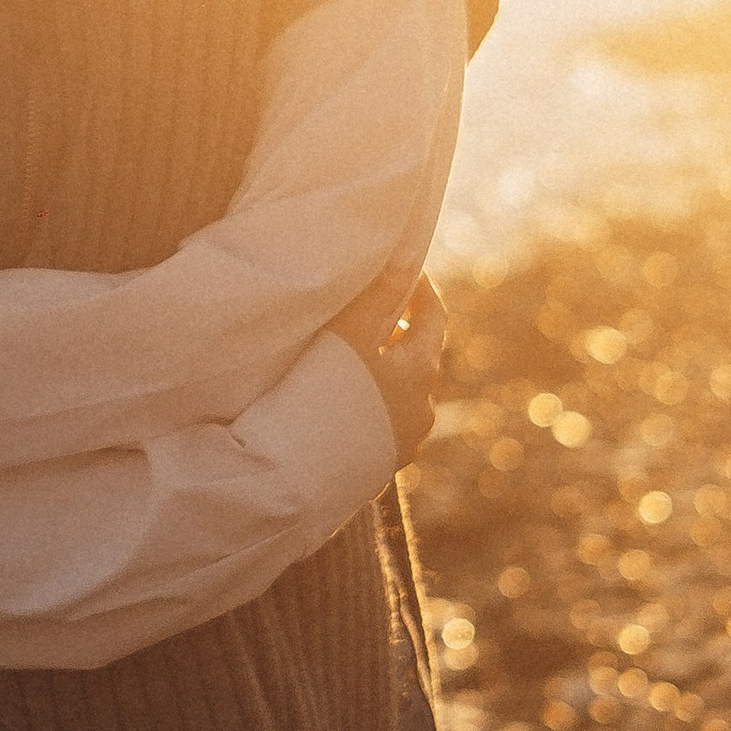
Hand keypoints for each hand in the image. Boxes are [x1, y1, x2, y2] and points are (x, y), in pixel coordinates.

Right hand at [331, 268, 447, 466]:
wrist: (296, 481)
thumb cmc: (321, 399)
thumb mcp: (349, 335)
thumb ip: (379, 292)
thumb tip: (407, 249)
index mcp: (420, 372)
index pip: (434, 317)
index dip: (420, 288)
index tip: (402, 268)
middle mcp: (422, 409)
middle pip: (418, 355)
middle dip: (397, 328)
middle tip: (369, 307)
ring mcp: (402, 442)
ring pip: (400, 391)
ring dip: (383, 368)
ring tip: (348, 354)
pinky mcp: (378, 466)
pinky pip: (381, 421)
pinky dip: (369, 401)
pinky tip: (340, 400)